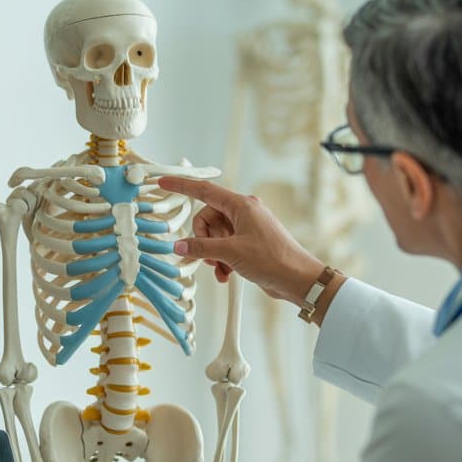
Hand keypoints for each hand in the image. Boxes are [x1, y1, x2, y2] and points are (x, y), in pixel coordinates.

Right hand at [161, 176, 325, 305]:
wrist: (297, 279)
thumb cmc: (274, 260)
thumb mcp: (231, 253)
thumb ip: (201, 248)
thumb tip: (180, 246)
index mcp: (241, 205)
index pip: (204, 190)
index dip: (182, 186)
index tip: (164, 183)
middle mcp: (244, 213)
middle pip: (207, 219)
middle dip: (204, 240)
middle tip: (211, 256)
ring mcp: (247, 228)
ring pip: (215, 235)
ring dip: (213, 254)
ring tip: (222, 268)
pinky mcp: (249, 243)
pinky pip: (225, 246)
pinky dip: (222, 260)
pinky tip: (227, 273)